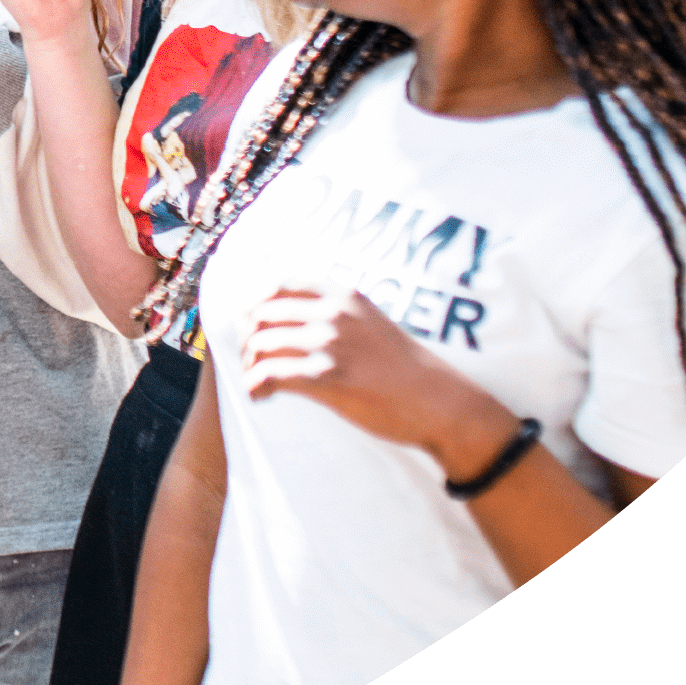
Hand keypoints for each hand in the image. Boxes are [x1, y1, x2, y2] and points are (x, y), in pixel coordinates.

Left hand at [239, 280, 508, 467]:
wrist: (439, 400)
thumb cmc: (404, 367)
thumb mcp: (370, 322)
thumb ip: (337, 313)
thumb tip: (291, 321)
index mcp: (344, 295)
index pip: (278, 284)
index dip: (254, 305)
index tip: (251, 328)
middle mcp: (334, 314)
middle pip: (261, 315)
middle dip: (246, 339)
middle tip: (250, 361)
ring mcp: (331, 344)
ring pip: (260, 344)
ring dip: (248, 366)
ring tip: (255, 382)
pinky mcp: (328, 378)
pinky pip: (270, 375)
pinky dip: (255, 386)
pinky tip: (261, 397)